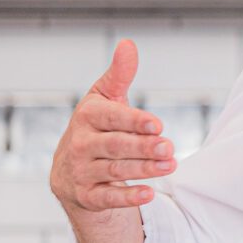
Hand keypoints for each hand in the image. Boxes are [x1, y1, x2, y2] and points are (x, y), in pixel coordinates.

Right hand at [49, 39, 176, 214]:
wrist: (71, 171)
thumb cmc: (96, 128)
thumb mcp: (105, 100)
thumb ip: (119, 75)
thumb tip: (128, 44)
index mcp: (87, 116)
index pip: (111, 118)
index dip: (134, 121)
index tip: (157, 124)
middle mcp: (80, 144)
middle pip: (116, 146)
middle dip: (142, 147)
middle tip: (169, 147)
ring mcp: (82, 171)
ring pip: (115, 171)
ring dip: (144, 169)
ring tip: (171, 165)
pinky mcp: (87, 196)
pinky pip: (108, 198)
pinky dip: (128, 197)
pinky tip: (149, 193)